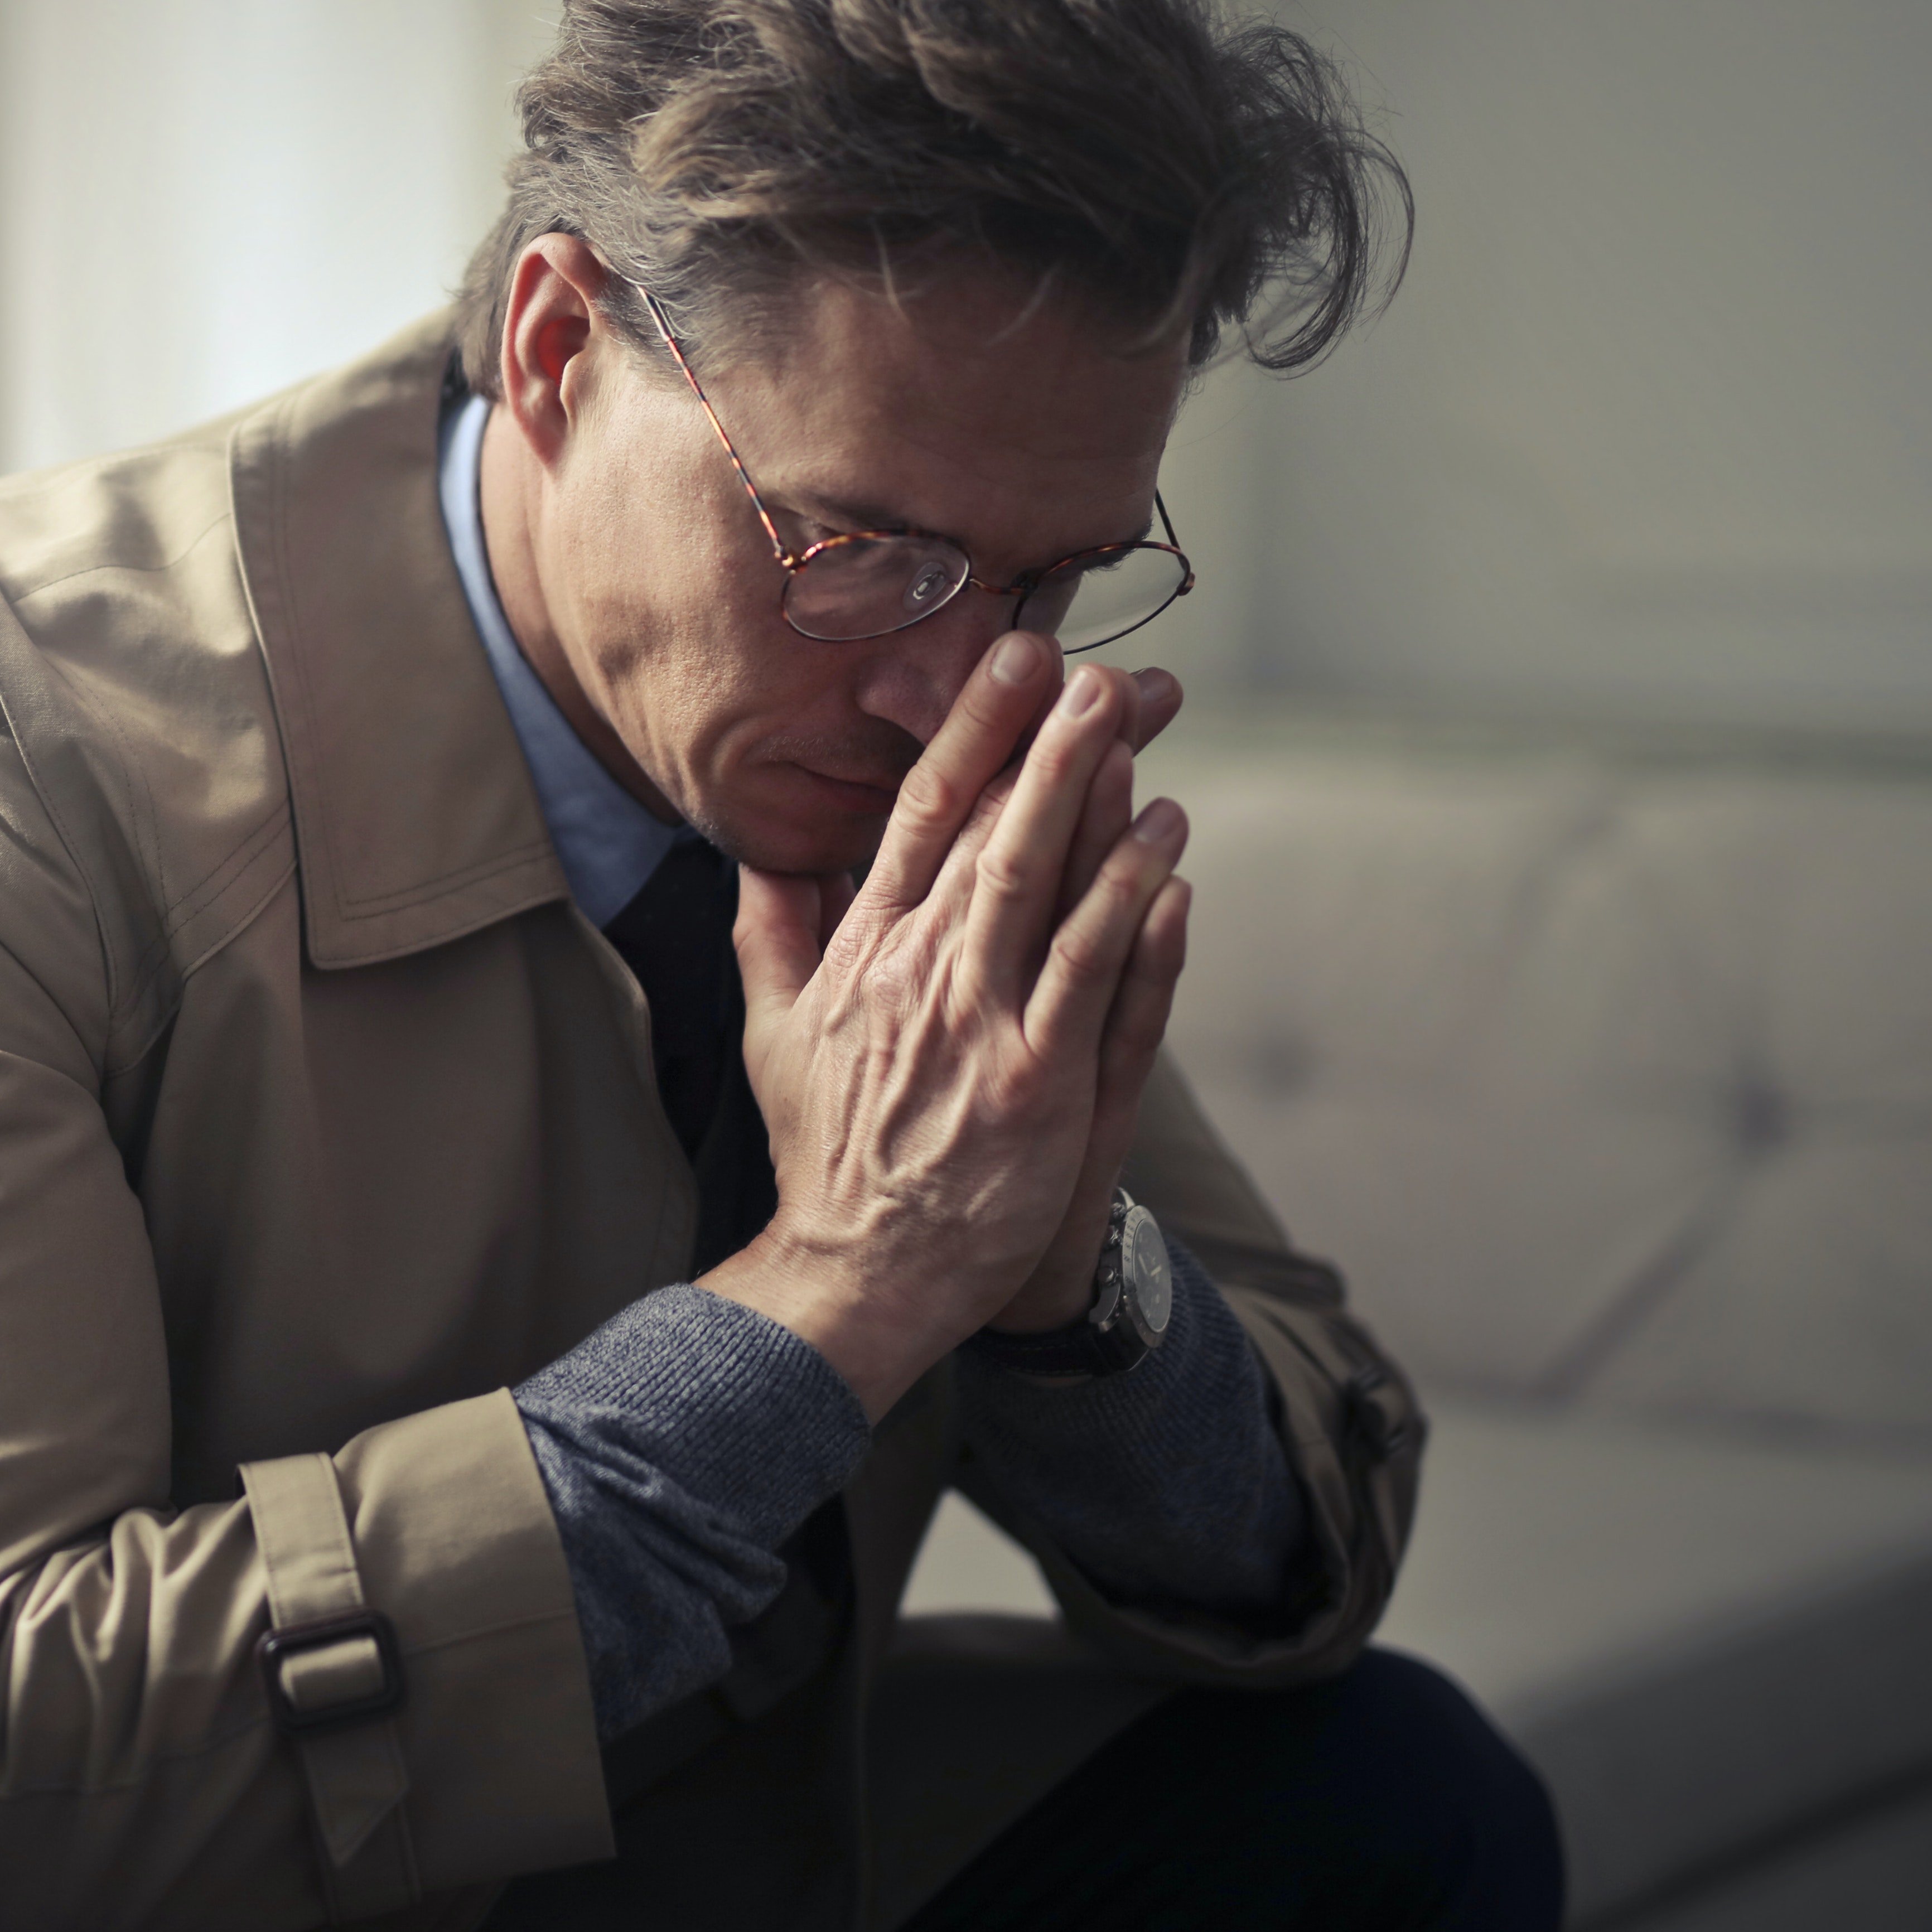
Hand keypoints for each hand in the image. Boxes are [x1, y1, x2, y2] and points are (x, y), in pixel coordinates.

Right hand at [700, 632, 1193, 1417]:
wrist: (859, 1268)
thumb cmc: (827, 1150)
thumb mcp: (769, 1031)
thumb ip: (770, 932)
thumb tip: (764, 853)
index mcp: (862, 953)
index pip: (919, 817)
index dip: (971, 733)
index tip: (1011, 663)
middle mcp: (920, 976)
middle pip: (991, 836)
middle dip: (1046, 745)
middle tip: (1096, 672)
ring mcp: (982, 1030)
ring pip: (1043, 893)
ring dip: (1094, 808)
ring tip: (1141, 738)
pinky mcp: (1038, 1086)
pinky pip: (1095, 982)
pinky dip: (1131, 915)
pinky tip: (1167, 861)